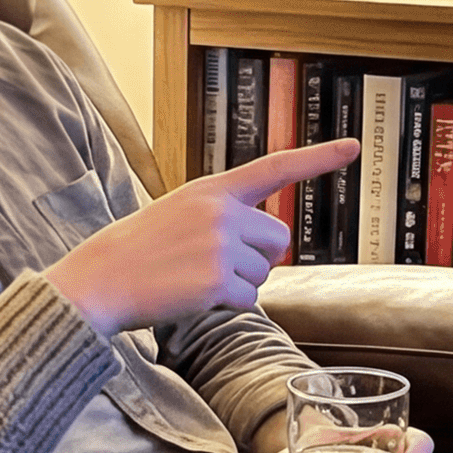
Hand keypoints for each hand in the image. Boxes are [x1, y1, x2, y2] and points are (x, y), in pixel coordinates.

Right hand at [43, 141, 354, 334]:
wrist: (98, 281)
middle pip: (279, 239)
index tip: (354, 147)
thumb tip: (269, 246)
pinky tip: (192, 296)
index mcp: (211, 189)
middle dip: (259, 258)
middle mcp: (220, 211)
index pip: (274, 167)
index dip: (318, 157)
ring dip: (238, 284)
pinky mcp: (217, 280)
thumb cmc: (136, 253)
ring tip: (192, 279)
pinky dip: (226, 306)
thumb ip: (222, 217)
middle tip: (216, 266)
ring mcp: (220, 245)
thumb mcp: (177, 214)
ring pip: (264, 273)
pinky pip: (248, 300)